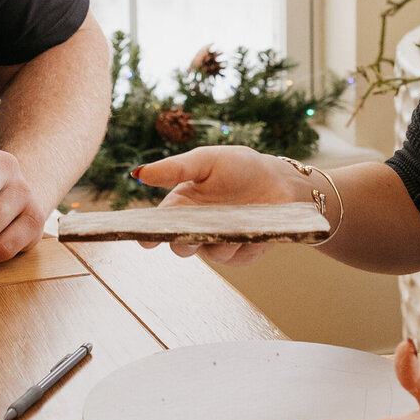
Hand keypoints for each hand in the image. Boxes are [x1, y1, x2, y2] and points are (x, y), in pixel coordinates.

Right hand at [133, 146, 305, 265]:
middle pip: (180, 247)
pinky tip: (254, 228)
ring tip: (237, 221)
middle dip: (183, 243)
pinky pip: (237, 258)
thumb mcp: (206, 160)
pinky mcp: (241, 254)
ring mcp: (219, 242)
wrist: (279, 180)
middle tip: (189, 235)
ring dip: (221, 241)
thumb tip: (139, 173)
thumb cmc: (241, 166)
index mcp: (183, 205)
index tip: (144, 238)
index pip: (159, 224)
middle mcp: (197, 227)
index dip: (148, 233)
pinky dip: (245, 244)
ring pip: (211, 254)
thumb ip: (175, 168)